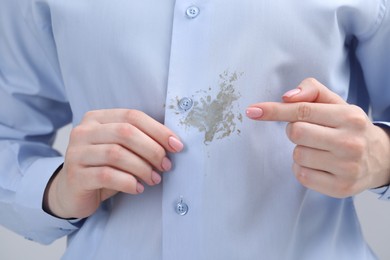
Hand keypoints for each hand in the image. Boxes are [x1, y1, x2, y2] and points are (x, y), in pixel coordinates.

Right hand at [44, 109, 183, 218]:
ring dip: (143, 167)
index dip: (158, 130)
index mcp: (97, 118)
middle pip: (125, 132)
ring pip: (116, 154)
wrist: (72, 191)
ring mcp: (76, 152)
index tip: (177, 145)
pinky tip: (138, 188)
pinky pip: (107, 175)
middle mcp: (84, 131)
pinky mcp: (75, 175)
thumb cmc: (103, 167)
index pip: (132, 116)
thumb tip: (173, 144)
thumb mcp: (120, 149)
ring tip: (154, 179)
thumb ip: (139, 140)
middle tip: (166, 165)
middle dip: (152, 149)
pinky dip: (128, 182)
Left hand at [246, 78, 389, 197]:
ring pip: (297, 155)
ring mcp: (346, 168)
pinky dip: (303, 168)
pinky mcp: (340, 188)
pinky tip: (319, 165)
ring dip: (300, 151)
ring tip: (319, 150)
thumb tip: (286, 97)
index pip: (302, 110)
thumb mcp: (338, 104)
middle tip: (309, 132)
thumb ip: (312, 92)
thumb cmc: (350, 128)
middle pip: (296, 132)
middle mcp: (350, 142)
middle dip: (294, 130)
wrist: (382, 159)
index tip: (253, 111)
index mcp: (349, 117)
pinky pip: (301, 175)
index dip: (274, 110)